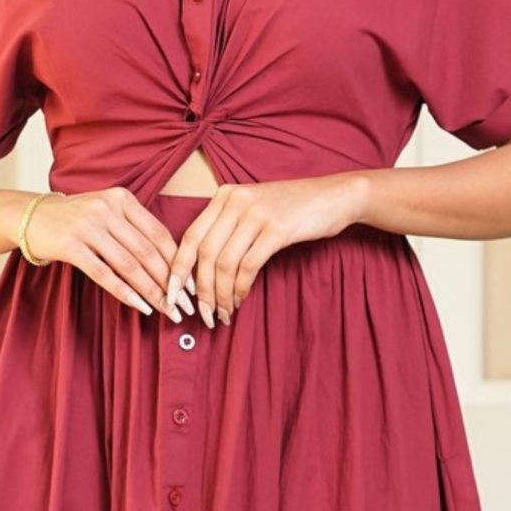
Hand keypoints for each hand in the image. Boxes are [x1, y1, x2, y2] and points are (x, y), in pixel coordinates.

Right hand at [15, 186, 178, 317]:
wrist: (32, 217)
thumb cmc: (76, 219)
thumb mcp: (107, 212)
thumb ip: (135, 229)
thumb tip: (172, 265)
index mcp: (122, 199)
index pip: (159, 234)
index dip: (178, 262)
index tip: (191, 287)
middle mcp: (107, 208)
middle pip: (148, 251)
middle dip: (170, 283)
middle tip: (184, 306)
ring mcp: (88, 226)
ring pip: (130, 265)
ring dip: (152, 291)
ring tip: (167, 310)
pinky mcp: (70, 245)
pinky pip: (104, 274)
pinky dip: (125, 292)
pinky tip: (141, 307)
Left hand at [165, 174, 367, 326]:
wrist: (336, 196)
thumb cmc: (295, 209)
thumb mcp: (254, 209)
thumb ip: (229, 228)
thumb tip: (204, 271)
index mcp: (225, 195)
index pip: (190, 236)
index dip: (179, 269)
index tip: (174, 294)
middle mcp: (235, 200)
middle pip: (204, 253)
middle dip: (200, 290)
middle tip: (204, 314)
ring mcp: (256, 213)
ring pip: (224, 263)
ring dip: (221, 294)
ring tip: (224, 313)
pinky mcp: (277, 228)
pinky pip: (248, 266)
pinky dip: (241, 288)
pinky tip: (241, 300)